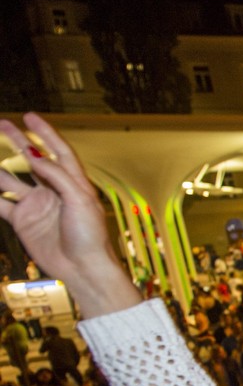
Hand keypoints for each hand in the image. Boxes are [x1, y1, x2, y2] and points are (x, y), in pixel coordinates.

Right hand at [0, 114, 137, 315]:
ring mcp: (37, 205)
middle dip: (18, 141)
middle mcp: (54, 190)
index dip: (45, 133)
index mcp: (74, 183)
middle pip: (32, 159)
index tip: (30, 117)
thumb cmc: (90, 236)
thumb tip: (36, 157)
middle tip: (2, 123)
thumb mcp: (80, 200)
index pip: (58, 151)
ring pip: (10, 179)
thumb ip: (58, 176)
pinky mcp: (23, 220)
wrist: (82, 268)